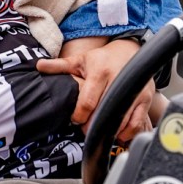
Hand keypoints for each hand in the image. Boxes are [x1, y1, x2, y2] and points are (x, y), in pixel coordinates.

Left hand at [36, 39, 154, 142]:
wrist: (129, 51)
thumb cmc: (102, 59)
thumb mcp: (80, 60)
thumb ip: (60, 66)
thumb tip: (38, 66)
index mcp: (100, 72)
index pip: (88, 102)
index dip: (79, 116)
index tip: (75, 119)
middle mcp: (118, 81)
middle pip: (103, 113)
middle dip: (92, 125)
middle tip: (86, 129)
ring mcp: (133, 91)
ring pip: (120, 121)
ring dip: (109, 131)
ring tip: (100, 130)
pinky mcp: (144, 99)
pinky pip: (136, 123)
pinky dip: (126, 132)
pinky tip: (117, 131)